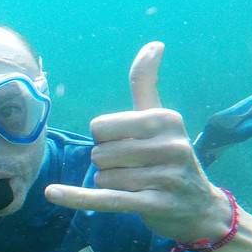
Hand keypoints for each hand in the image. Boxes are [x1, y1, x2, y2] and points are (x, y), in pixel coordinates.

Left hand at [44, 42, 231, 243]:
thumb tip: (153, 44)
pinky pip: (106, 198)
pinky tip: (51, 193)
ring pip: (102, 177)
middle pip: (99, 154)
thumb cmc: (170, 158)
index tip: (130, 146)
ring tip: (139, 185)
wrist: (199, 207)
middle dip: (108, 164)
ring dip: (111, 184)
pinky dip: (76, 197)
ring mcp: (165, 177)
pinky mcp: (155, 204)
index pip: (99, 127)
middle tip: (136, 170)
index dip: (105, 140)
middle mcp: (170, 145)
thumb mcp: (161, 118)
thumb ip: (147, 84)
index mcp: (165, 119)